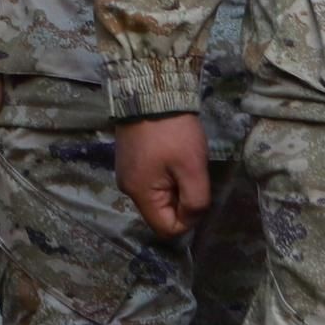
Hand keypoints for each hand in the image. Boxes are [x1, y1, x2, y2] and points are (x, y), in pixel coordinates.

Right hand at [115, 117, 213, 238]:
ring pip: (157, 197)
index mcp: (140, 193)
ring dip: (174, 187)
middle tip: (190, 175)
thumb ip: (195, 201)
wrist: (151, 95)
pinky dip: (165, 176)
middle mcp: (127, 188)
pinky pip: (151, 181)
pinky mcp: (129, 161)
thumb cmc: (173, 134)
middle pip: (160, 213)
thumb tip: (191, 219)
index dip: (187, 220)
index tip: (198, 196)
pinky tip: (171, 156)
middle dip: (180, 201)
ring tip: (181, 163)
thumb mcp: (193, 169)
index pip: (165, 229)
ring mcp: (126, 173)